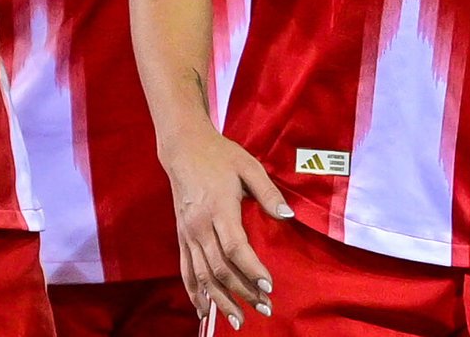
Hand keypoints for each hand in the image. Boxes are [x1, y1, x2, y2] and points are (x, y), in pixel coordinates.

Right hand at [165, 128, 292, 326]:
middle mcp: (200, 226)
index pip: (235, 248)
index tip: (269, 286)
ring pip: (202, 276)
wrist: (184, 148)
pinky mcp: (181, 237)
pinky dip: (194, 293)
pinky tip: (203, 311)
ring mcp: (188, 234)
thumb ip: (268, 192)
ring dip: (220, 300)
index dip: (252, 270)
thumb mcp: (249, 166)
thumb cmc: (221, 156)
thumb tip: (288, 215)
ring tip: (238, 320)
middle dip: (243, 291)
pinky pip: (186, 271)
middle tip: (264, 308)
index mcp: (219, 209)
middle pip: (220, 268)